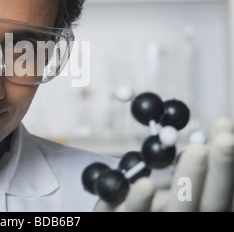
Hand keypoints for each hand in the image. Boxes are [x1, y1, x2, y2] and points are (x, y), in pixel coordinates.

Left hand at [94, 117, 233, 211]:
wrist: (122, 217)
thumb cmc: (162, 198)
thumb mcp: (182, 180)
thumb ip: (200, 158)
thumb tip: (223, 124)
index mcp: (207, 208)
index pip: (225, 188)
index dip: (228, 163)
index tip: (226, 125)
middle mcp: (191, 218)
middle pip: (211, 201)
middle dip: (220, 171)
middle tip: (226, 141)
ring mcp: (163, 222)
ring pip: (180, 207)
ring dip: (189, 179)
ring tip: (198, 149)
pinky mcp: (130, 220)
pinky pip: (136, 213)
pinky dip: (141, 201)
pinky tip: (145, 184)